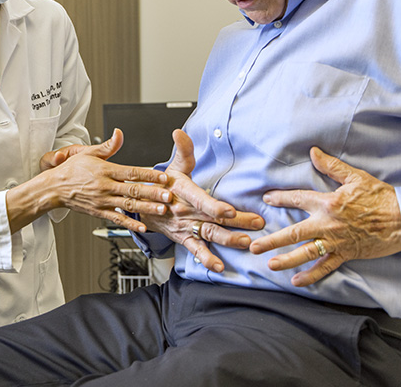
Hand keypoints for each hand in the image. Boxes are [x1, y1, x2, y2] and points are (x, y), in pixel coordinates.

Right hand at [34, 129, 171, 232]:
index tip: (163, 176)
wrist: (54, 188)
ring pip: (128, 205)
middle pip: (133, 190)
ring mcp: (103, 201)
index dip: (148, 174)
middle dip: (153, 193)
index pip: (131, 172)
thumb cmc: (71, 170)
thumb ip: (108, 146)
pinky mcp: (99, 212)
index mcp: (105, 170)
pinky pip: (117, 218)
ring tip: (162, 210)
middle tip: (169, 195)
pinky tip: (142, 226)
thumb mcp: (88, 153)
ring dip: (147, 208)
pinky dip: (130, 223)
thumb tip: (119, 133)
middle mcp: (105, 186)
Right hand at [140, 130, 264, 271]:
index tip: (230, 210)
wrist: (144, 205)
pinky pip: (196, 250)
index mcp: (183, 191)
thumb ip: (183, 151)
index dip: (215, 206)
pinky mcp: (184, 238)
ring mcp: (185, 226)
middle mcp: (185, 211)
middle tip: (256, 224)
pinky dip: (207, 259)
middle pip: (212, 218)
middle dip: (236, 222)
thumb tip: (180, 132)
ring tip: (245, 243)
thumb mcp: (173, 166)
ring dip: (227, 240)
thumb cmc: (163, 184)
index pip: (200, 199)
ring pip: (209, 234)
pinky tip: (220, 267)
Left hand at [250, 147, 400, 286]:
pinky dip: (312, 275)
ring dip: (286, 260)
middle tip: (254, 246)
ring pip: (306, 253)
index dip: (281, 198)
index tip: (266, 199)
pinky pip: (326, 267)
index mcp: (328, 203)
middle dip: (272, 240)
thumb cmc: (381, 196)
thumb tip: (313, 152)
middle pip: (294, 233)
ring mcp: (336, 242)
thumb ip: (331, 166)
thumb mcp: (356, 177)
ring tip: (270, 265)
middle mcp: (328, 224)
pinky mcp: (346, 254)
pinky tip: (298, 281)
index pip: (298, 199)